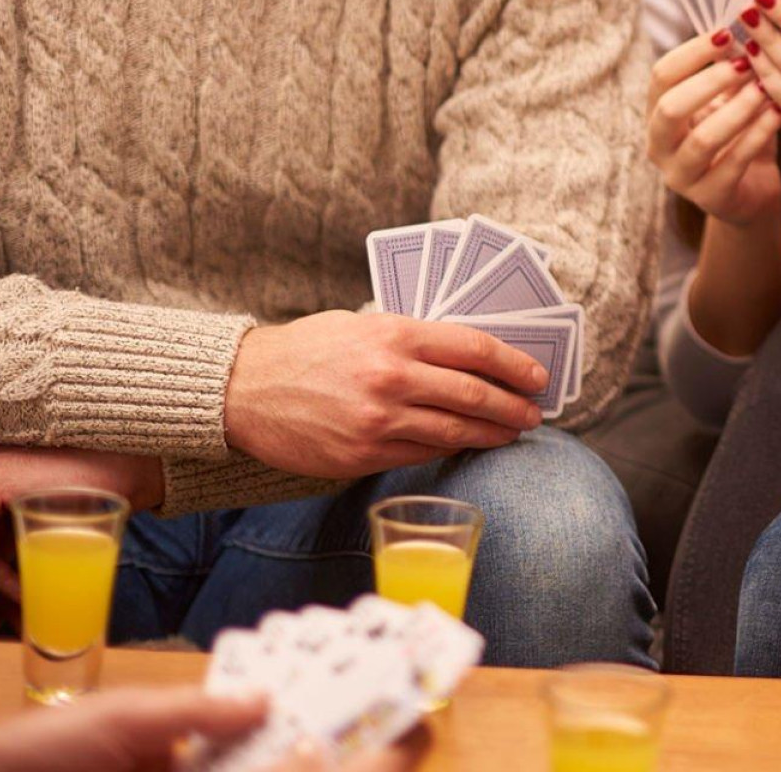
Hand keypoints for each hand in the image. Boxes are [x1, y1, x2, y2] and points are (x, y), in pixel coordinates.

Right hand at [0, 444, 160, 623]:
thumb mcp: (58, 519)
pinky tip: (27, 587)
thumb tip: (31, 606)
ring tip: (20, 615)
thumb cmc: (94, 474)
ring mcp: (1, 491)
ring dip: (6, 579)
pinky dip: (17, 560)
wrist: (130, 448)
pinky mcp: (21, 496)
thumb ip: (35, 557)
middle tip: (12, 623)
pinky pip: (9, 535)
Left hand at [0, 685, 418, 771]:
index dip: (309, 711)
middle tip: (379, 737)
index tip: (360, 696)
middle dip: (321, 747)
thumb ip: (194, 710)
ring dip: (305, 764)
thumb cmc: (35, 750)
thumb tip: (267, 695)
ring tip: (360, 758)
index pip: (259, 726)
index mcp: (178, 742)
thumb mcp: (122, 718)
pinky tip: (302, 766)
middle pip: (268, 760)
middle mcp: (187, 771)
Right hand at [225, 312, 547, 478]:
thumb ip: (411, 339)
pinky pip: (420, 454)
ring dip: (490, 435)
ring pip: (453, 431)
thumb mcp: (361, 325)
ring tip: (510, 434)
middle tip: (534, 413)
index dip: (514, 364)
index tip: (538, 376)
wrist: (243, 389)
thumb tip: (466, 356)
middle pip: (474, 395)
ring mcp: (378, 420)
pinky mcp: (362, 455)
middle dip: (512, 407)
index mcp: (395, 334)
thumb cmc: (307, 350)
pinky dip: (448, 450)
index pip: (475, 348)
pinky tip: (464, 447)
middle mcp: (392, 377)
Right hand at [646, 28, 780, 224]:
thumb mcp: (730, 98)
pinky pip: (732, 164)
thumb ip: (730, 68)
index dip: (693, 52)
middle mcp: (660, 145)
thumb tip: (747, 21)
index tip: (728, 31)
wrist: (753, 190)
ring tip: (766, 88)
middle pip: (670, 107)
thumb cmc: (739, 133)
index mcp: (657, 113)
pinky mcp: (711, 198)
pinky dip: (757, 136)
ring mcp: (681, 176)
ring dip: (737, 110)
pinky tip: (779, 114)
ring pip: (702, 140)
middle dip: (709, 81)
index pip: (661, 76)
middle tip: (747, 62)